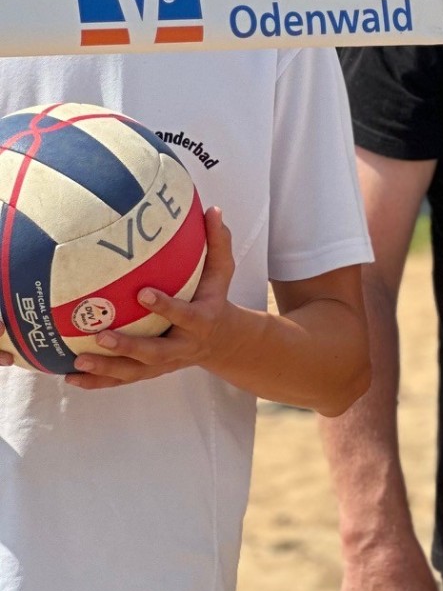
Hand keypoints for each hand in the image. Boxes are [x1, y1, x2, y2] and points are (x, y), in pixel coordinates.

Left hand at [66, 207, 237, 388]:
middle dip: (128, 347)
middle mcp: (182, 347)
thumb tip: (212, 209)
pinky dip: (97, 381)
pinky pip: (122, 379)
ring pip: (134, 371)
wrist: (222, 341)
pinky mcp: (150, 372)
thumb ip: (218, 242)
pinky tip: (70, 376)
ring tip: (78, 361)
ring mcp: (165, 364)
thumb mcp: (222, 273)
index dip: (166, 307)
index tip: (143, 293)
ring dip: (106, 368)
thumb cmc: (215, 298)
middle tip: (101, 336)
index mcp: (201, 321)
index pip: (185, 315)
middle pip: (155, 353)